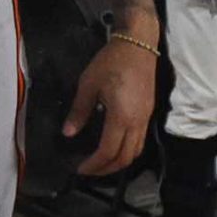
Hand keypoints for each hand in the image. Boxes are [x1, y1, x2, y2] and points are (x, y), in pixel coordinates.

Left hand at [64, 38, 156, 175]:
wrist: (138, 46)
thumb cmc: (110, 62)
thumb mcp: (88, 84)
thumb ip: (79, 110)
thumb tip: (68, 133)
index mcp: (121, 117)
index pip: (108, 150)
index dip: (94, 164)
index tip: (80, 169)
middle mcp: (137, 123)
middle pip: (125, 158)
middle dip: (106, 169)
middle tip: (89, 171)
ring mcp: (146, 120)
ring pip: (135, 152)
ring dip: (119, 162)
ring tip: (101, 163)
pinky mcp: (148, 114)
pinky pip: (140, 142)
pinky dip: (127, 151)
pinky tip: (115, 146)